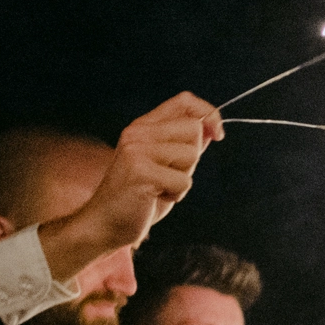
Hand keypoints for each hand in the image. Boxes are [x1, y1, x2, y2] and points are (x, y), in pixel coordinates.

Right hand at [37, 93, 222, 280]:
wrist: (106, 223)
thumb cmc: (140, 197)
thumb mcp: (166, 165)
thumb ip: (184, 145)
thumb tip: (212, 128)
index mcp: (144, 126)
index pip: (184, 101)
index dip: (208, 113)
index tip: (218, 134)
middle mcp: (138, 132)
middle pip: (194, 130)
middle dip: (192, 158)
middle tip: (168, 175)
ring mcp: (137, 149)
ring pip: (191, 155)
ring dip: (183, 178)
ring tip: (160, 187)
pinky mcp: (140, 171)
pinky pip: (183, 181)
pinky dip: (176, 195)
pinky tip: (154, 196)